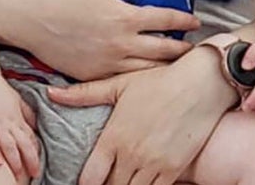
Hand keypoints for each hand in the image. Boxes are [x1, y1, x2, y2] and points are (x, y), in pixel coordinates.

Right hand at [0, 0, 199, 80]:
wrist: (25, 17)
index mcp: (125, 18)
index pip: (167, 21)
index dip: (185, 21)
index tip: (195, 22)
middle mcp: (119, 45)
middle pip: (163, 52)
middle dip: (182, 50)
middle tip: (195, 49)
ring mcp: (105, 65)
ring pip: (145, 71)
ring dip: (164, 67)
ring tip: (177, 65)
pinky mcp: (91, 77)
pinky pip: (121, 81)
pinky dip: (138, 78)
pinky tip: (146, 75)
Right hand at [0, 80, 40, 180]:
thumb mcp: (18, 100)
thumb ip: (27, 114)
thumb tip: (36, 126)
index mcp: (18, 117)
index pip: (30, 138)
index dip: (35, 153)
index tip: (39, 166)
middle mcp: (8, 122)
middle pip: (22, 144)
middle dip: (29, 161)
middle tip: (34, 175)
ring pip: (7, 144)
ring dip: (14, 160)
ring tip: (18, 174)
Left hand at [52, 47, 234, 184]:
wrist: (203, 81)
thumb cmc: (161, 80)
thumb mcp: (121, 84)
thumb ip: (85, 94)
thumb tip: (51, 93)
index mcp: (114, 137)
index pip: (90, 179)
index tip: (90, 181)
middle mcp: (132, 155)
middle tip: (108, 178)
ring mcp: (155, 164)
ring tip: (126, 180)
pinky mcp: (176, 168)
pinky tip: (145, 181)